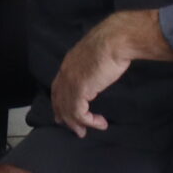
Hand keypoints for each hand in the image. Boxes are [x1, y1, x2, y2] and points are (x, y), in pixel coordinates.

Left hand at [51, 16, 135, 136]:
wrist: (115, 40)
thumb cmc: (112, 45)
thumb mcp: (97, 57)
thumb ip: (92, 67)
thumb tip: (98, 73)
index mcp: (68, 64)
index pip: (58, 87)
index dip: (59, 102)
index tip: (62, 114)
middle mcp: (65, 73)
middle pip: (59, 100)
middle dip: (64, 117)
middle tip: (74, 129)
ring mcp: (70, 81)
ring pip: (67, 110)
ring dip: (78, 124)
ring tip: (86, 131)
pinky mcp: (79, 89)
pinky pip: (78, 113)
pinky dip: (89, 122)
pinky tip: (100, 123)